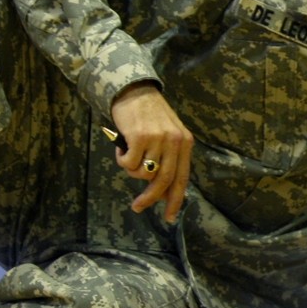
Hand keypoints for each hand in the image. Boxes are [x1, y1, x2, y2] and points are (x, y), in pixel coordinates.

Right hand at [108, 83, 194, 222]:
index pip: (182, 178)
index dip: (175, 200)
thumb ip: (167, 161)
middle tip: (138, 207)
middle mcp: (174, 141)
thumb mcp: (166, 136)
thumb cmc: (148, 116)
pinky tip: (122, 146)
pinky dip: (122, 159)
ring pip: (142, 173)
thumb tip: (162, 193)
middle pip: (163, 181)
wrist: (134, 90)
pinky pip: (129, 163)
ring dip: (131, 169)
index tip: (169, 217)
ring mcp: (158, 139)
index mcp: (184, 142)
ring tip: (129, 153)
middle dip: (150, 198)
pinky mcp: (139, 137)